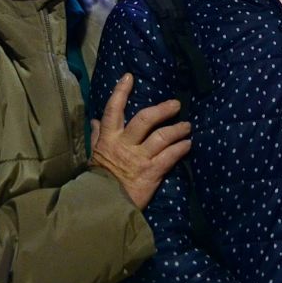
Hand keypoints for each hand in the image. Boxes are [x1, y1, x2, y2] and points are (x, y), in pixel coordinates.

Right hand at [90, 74, 192, 209]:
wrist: (103, 205)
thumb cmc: (98, 178)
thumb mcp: (94, 154)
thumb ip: (96, 135)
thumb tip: (94, 120)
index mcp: (109, 138)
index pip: (113, 109)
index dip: (121, 92)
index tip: (129, 77)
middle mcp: (125, 145)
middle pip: (145, 119)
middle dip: (163, 110)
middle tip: (176, 105)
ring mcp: (140, 158)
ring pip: (162, 136)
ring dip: (177, 129)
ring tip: (187, 126)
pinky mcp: (152, 173)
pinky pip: (170, 157)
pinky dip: (180, 149)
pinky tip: (187, 145)